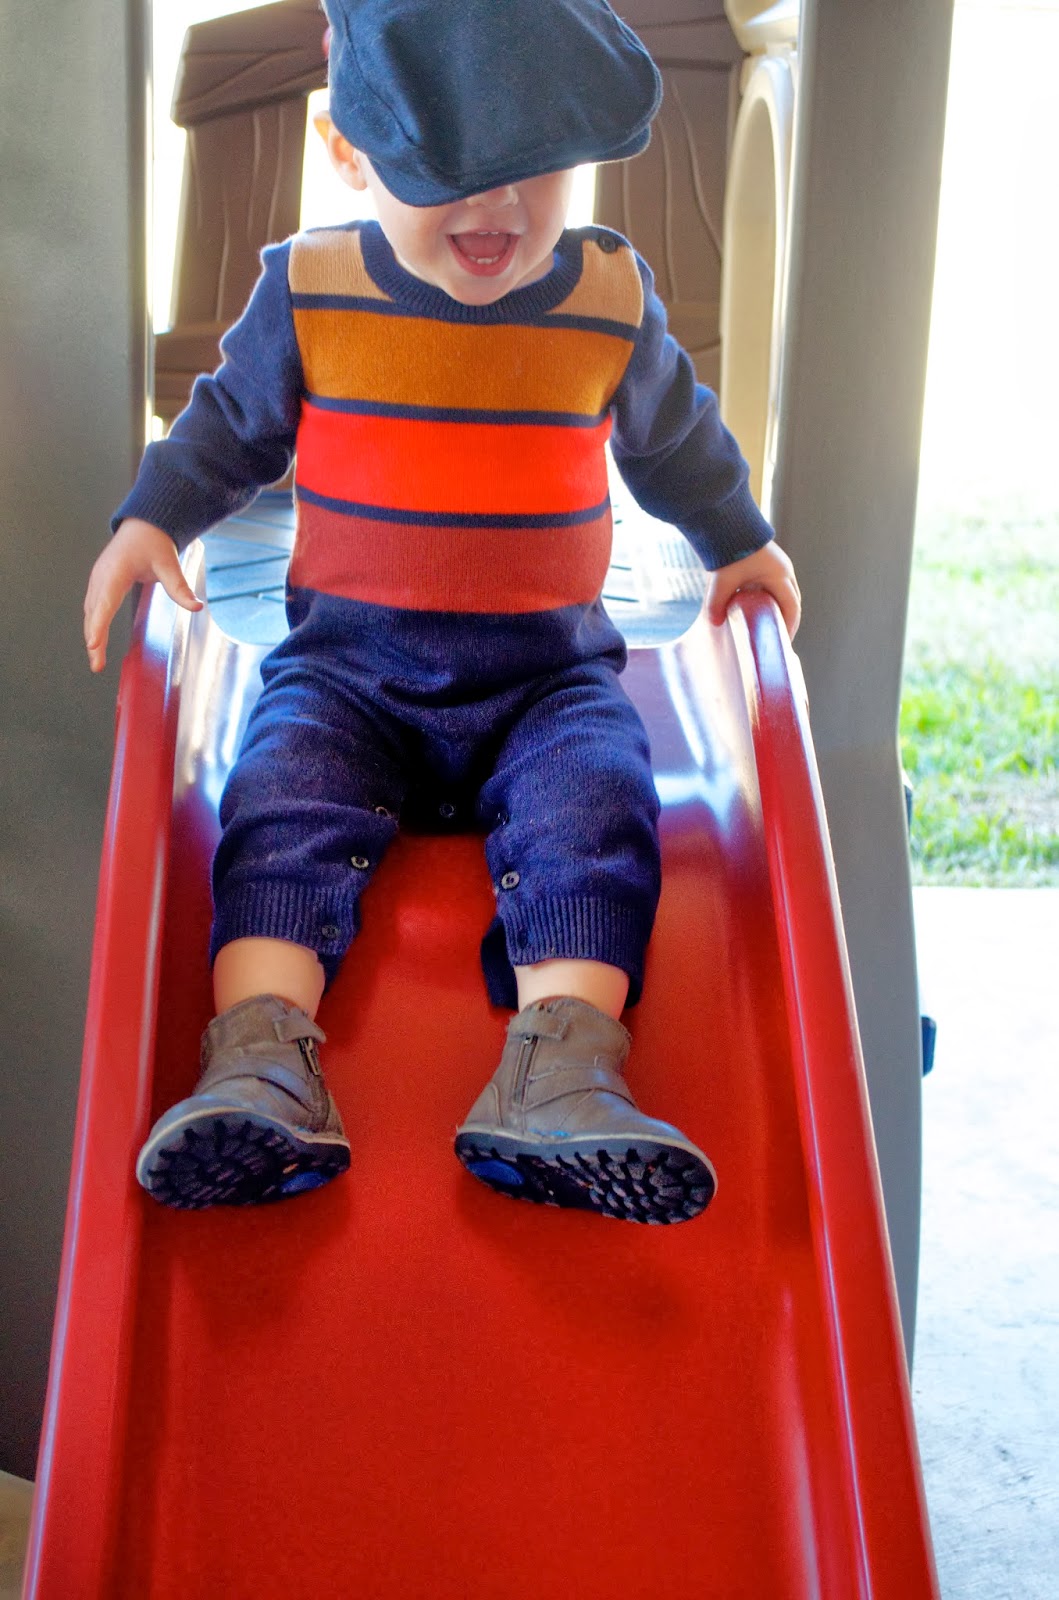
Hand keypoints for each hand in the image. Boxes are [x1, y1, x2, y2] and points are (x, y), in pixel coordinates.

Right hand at [83, 518, 202, 672]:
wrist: (142, 526)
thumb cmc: (153, 542)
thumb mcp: (169, 563)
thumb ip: (180, 587)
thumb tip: (197, 606)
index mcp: (115, 571)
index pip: (105, 603)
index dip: (98, 626)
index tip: (93, 645)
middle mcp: (101, 577)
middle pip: (94, 613)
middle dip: (94, 639)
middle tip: (97, 665)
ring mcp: (98, 580)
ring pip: (90, 612)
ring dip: (92, 635)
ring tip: (96, 660)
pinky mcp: (99, 584)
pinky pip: (93, 608)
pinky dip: (93, 625)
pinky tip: (96, 642)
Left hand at [704, 541, 800, 639]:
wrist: (726, 521)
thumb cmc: (729, 549)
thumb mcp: (722, 580)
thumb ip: (717, 604)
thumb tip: (714, 622)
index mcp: (779, 575)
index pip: (792, 607)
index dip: (790, 626)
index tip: (784, 642)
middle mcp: (784, 569)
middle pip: (793, 600)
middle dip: (788, 619)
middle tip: (778, 637)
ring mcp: (777, 563)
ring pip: (785, 591)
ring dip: (779, 607)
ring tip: (769, 624)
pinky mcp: (768, 559)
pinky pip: (776, 583)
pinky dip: (772, 597)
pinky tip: (759, 606)